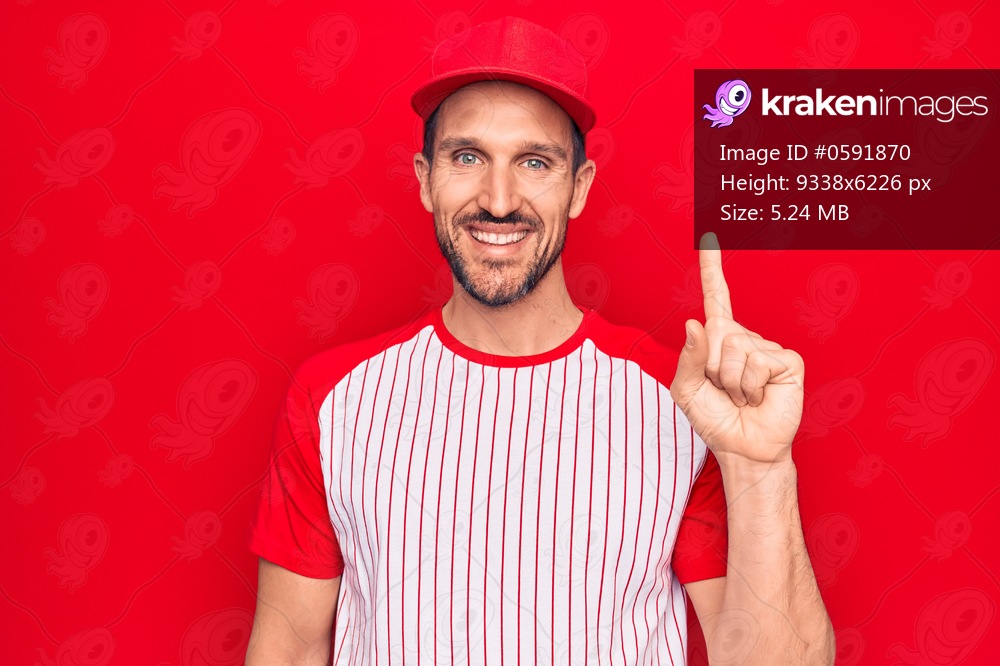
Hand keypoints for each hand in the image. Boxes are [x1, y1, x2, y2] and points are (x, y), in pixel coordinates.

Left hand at [670, 233, 803, 464]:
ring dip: (730, 380)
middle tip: (724, 389)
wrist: (742, 447)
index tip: (710, 238)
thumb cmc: (714, 418)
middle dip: (711, 366)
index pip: (716, 298)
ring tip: (741, 395)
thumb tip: (695, 324)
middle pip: (717, 330)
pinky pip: (756, 360)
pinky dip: (749, 384)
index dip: (713, 269)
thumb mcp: (686, 390)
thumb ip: (687, 359)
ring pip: (734, 347)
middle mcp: (744, 337)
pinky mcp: (787, 361)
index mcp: (719, 340)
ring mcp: (767, 347)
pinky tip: (758, 395)